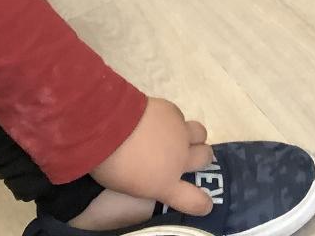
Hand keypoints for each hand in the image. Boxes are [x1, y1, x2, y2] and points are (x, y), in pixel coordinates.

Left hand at [90, 97, 215, 217]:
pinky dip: (171, 120)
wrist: (109, 127)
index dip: (202, 203)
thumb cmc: (110, 164)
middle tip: (188, 156)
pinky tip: (156, 119)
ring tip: (178, 135)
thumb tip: (151, 176)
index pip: (195, 200)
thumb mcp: (129, 186)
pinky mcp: (172, 112)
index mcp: (166, 184)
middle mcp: (179, 158)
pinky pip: (179, 116)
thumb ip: (148, 182)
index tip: (205, 203)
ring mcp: (179, 132)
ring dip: (193, 136)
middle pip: (205, 158)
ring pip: (200, 133)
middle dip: (200, 158)